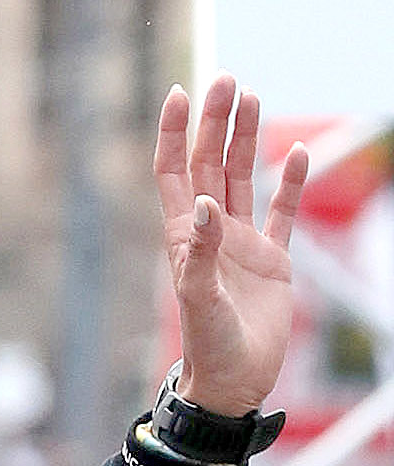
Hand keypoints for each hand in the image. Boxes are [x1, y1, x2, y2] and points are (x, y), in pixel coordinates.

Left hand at [155, 75, 307, 417]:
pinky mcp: (271, 259)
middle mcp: (210, 233)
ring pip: (243, 178)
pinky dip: (289, 182)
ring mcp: (241, 243)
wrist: (233, 381)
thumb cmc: (207, 345)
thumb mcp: (199, 298)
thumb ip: (201, 251)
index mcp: (184, 238)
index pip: (173, 174)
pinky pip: (281, 211)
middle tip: (226, 80)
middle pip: (209, 164)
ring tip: (253, 98)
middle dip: (214, 123)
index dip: (172, 135)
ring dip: (246, 139)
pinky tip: (296, 152)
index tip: (178, 94)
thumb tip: (204, 203)